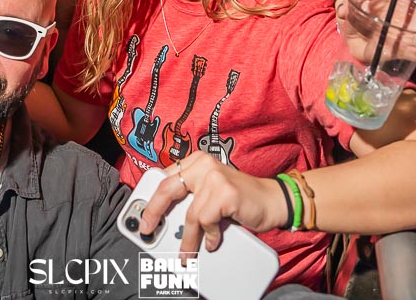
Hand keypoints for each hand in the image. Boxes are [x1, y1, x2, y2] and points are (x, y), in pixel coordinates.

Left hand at [138, 152, 287, 254]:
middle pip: (167, 189)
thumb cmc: (240, 199)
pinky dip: (209, 236)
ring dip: (187, 239)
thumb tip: (163, 219)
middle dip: (153, 212)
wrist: (272, 200)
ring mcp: (215, 177)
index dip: (151, 199)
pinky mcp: (225, 193)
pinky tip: (214, 241)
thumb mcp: (210, 192)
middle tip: (147, 230)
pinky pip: (206, 221)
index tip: (143, 218)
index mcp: (196, 161)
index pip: (166, 179)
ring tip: (187, 254)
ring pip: (189, 214)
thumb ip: (191, 197)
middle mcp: (204, 164)